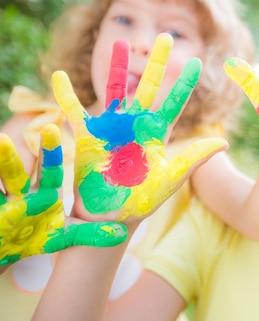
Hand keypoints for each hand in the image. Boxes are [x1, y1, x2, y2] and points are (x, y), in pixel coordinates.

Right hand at [0, 124, 127, 267]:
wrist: (8, 254)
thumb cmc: (36, 238)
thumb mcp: (63, 236)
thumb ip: (90, 233)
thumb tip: (121, 233)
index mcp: (44, 193)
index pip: (50, 170)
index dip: (50, 151)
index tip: (52, 128)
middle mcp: (20, 195)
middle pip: (14, 172)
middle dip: (7, 157)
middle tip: (3, 138)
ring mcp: (2, 205)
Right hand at [52, 34, 227, 223]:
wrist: (109, 218)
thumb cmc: (142, 201)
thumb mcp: (170, 179)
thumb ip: (193, 160)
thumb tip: (224, 143)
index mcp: (157, 133)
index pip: (175, 101)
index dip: (185, 82)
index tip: (196, 60)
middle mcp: (136, 125)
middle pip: (149, 86)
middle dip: (157, 62)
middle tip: (166, 37)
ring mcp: (112, 127)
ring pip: (116, 88)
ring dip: (118, 65)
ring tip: (121, 41)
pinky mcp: (88, 136)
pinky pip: (75, 111)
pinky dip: (66, 95)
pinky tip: (59, 76)